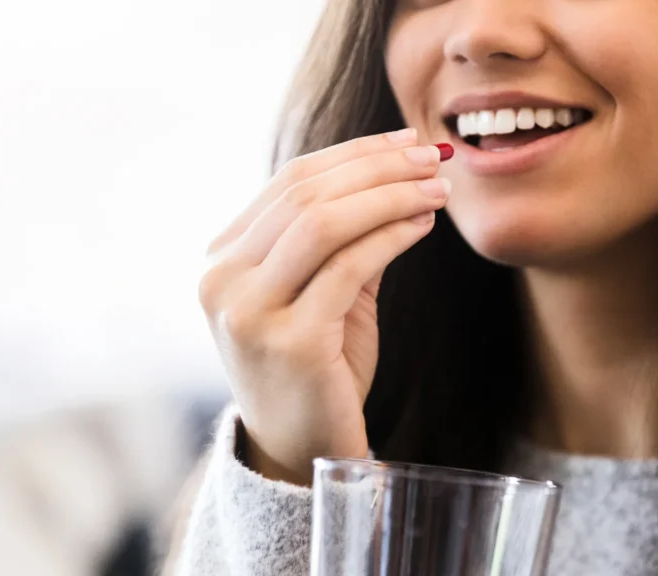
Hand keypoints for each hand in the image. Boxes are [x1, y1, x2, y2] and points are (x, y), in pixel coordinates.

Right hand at [199, 129, 450, 484]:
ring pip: (321, 222)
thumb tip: (399, 171)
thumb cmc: (318, 368)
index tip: (405, 141)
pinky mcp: (288, 341)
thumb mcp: (324, 292)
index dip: (353, 153)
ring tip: (436, 188)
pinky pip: (348, 266)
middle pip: (305, 195)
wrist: (302, 451)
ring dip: (389, 195)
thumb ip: (345, 237)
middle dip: (377, 167)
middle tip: (430, 158)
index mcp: (221, 260)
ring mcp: (248, 312)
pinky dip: (392, 235)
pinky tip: (423, 225)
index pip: (289, 183)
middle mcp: (221, 281)